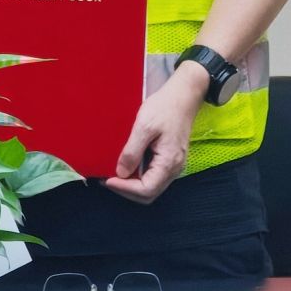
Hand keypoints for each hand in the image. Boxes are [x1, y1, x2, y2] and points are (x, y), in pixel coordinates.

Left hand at [104, 62, 206, 203]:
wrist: (183, 96)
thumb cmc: (165, 108)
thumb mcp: (144, 126)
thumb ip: (132, 151)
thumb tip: (121, 172)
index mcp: (169, 162)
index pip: (146, 190)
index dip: (124, 188)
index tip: (107, 180)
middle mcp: (174, 169)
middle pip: (149, 194)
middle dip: (126, 190)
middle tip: (107, 179)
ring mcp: (173, 166)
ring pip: (151, 187)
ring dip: (131, 185)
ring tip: (113, 174)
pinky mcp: (170, 160)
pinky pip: (154, 176)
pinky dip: (138, 177)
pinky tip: (126, 166)